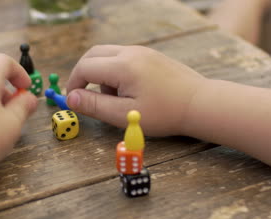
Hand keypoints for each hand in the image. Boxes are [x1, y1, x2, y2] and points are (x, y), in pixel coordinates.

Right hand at [66, 45, 206, 135]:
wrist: (200, 103)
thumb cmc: (165, 113)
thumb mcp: (124, 115)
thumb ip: (94, 106)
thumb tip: (70, 98)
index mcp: (123, 66)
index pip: (84, 67)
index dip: (74, 84)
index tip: (74, 101)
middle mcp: (130, 52)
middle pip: (92, 54)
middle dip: (83, 74)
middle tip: (84, 96)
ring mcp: (141, 51)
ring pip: (106, 54)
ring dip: (99, 73)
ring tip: (111, 98)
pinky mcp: (149, 55)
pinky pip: (122, 57)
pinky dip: (114, 71)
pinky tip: (126, 91)